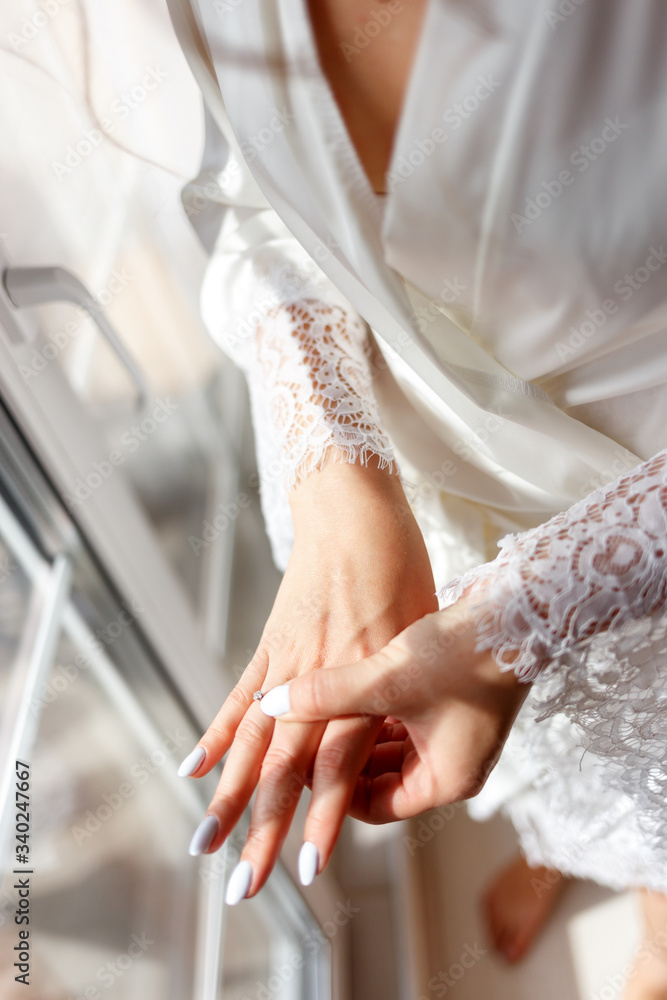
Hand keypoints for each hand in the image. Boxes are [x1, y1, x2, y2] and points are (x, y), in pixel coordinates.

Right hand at [180, 451, 437, 898]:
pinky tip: (193, 766)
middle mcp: (318, 678)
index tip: (310, 869)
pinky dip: (217, 733)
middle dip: (265, 831)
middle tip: (242, 887)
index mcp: (365, 678)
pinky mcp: (270, 645)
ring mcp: (286, 662)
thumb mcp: (419, 629)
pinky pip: (238, 697)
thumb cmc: (401, 565)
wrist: (355, 510)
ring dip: (228, 796)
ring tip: (204, 842)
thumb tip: (396, 734)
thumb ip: (401, 686)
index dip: (325, 819)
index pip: (339, 765)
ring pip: (253, 742)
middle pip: (286, 768)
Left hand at [259, 597, 529, 822]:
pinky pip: (412, 719)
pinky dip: (383, 709)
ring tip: (330, 704)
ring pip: (395, 745)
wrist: (520, 609)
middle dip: (348, 755)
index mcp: (447, 779)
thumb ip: (324, 694)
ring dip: (364, 729)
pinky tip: (361, 682)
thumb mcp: (386, 679)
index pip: (375, 805)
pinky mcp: (461, 705)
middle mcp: (457, 765)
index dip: (335, 787)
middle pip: (384, 777)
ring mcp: (461, 735)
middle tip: (310, 732)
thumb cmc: (464, 652)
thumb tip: (270, 703)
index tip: (305, 760)